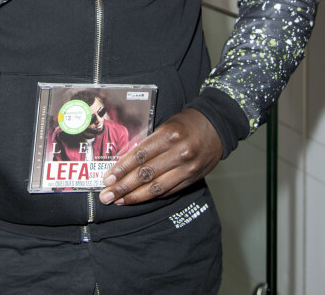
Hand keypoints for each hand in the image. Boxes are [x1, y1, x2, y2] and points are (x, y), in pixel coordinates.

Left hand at [98, 109, 222, 205]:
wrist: (218, 125)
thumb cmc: (187, 123)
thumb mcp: (167, 125)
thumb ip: (149, 142)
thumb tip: (125, 160)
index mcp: (169, 134)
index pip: (140, 155)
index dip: (122, 169)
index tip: (107, 178)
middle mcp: (179, 152)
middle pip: (145, 173)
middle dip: (123, 186)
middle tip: (106, 195)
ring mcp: (187, 168)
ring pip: (157, 187)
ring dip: (135, 196)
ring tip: (118, 201)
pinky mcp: (193, 178)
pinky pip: (169, 190)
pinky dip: (152, 196)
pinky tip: (138, 199)